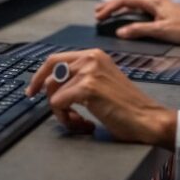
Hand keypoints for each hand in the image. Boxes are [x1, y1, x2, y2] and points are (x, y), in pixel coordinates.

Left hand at [26, 49, 176, 148]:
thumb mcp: (102, 84)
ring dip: (62, 113)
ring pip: (53, 92)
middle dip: (44, 94)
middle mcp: (91, 58)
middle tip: (49, 109)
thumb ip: (80, 79)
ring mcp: (89, 71)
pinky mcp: (88, 87)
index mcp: (94, 55)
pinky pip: (58, 103)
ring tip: (81, 122)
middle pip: (50, 73)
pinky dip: (66, 119)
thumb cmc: (127, 107)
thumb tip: (51, 87)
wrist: (147, 119)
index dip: (40, 75)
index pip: (56, 59)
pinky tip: (85, 124)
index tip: (32, 90)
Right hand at [95, 0, 179, 45]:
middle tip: (98, 13)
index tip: (99, 16)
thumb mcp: (161, 31)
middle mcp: (156, 0)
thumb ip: (139, 31)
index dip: (110, 7)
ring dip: (120, 7)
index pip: (126, 0)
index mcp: (154, 1)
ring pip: (135, 3)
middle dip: (112, 5)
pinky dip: (130, 12)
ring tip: (108, 14)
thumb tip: (120, 32)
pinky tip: (127, 18)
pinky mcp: (163, 12)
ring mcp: (160, 6)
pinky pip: (141, 9)